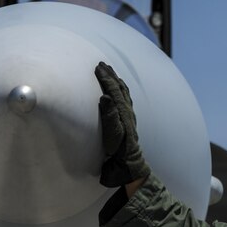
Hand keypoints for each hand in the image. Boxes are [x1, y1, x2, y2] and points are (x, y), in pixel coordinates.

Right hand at [95, 62, 150, 186]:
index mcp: (122, 111)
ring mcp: (128, 115)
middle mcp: (127, 110)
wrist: (129, 161)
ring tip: (110, 72)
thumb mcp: (113, 133)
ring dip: (116, 80)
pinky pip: (125, 99)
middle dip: (111, 75)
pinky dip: (120, 90)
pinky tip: (118, 91)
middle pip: (119, 88)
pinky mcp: (128, 120)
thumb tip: (105, 97)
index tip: (97, 67)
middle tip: (102, 64)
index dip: (105, 78)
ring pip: (123, 92)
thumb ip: (109, 115)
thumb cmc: (118, 149)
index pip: (113, 90)